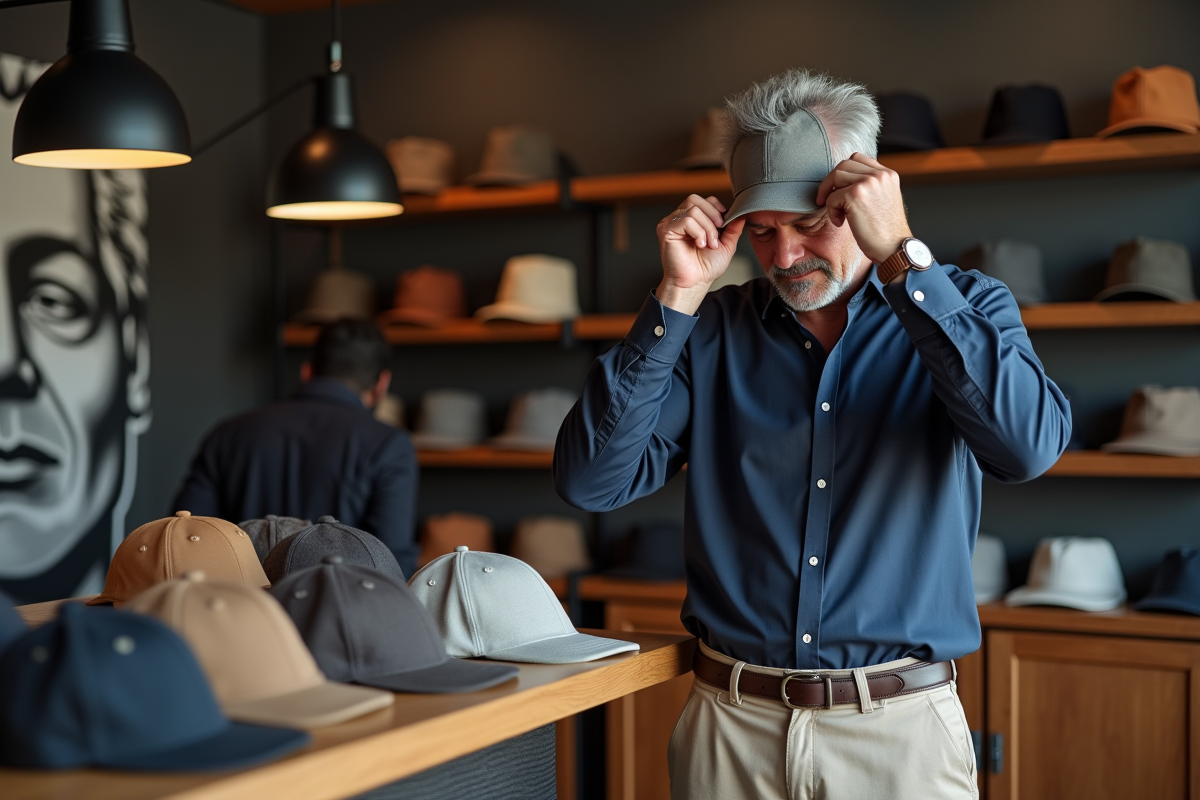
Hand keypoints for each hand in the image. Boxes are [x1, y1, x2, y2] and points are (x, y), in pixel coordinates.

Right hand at [656, 194, 745, 314]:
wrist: (695, 283)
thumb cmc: (706, 267)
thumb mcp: (726, 244)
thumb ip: (733, 228)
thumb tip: (742, 213)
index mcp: (692, 219)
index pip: (703, 200)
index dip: (716, 208)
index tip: (723, 224)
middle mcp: (679, 218)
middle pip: (696, 199)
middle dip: (712, 215)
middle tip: (717, 235)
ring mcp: (671, 223)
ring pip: (693, 210)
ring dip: (707, 228)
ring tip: (709, 244)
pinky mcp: (666, 230)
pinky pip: (686, 220)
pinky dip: (698, 232)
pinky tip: (700, 245)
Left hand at [814, 153, 912, 263]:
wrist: (895, 248)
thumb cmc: (887, 231)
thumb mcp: (885, 199)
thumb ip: (872, 186)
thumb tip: (845, 182)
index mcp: (888, 174)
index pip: (858, 158)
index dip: (844, 172)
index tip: (839, 188)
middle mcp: (880, 175)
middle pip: (843, 164)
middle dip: (831, 182)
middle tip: (827, 199)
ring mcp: (868, 183)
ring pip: (835, 176)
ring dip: (829, 195)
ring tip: (837, 213)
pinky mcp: (856, 195)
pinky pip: (832, 197)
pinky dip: (831, 211)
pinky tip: (841, 222)